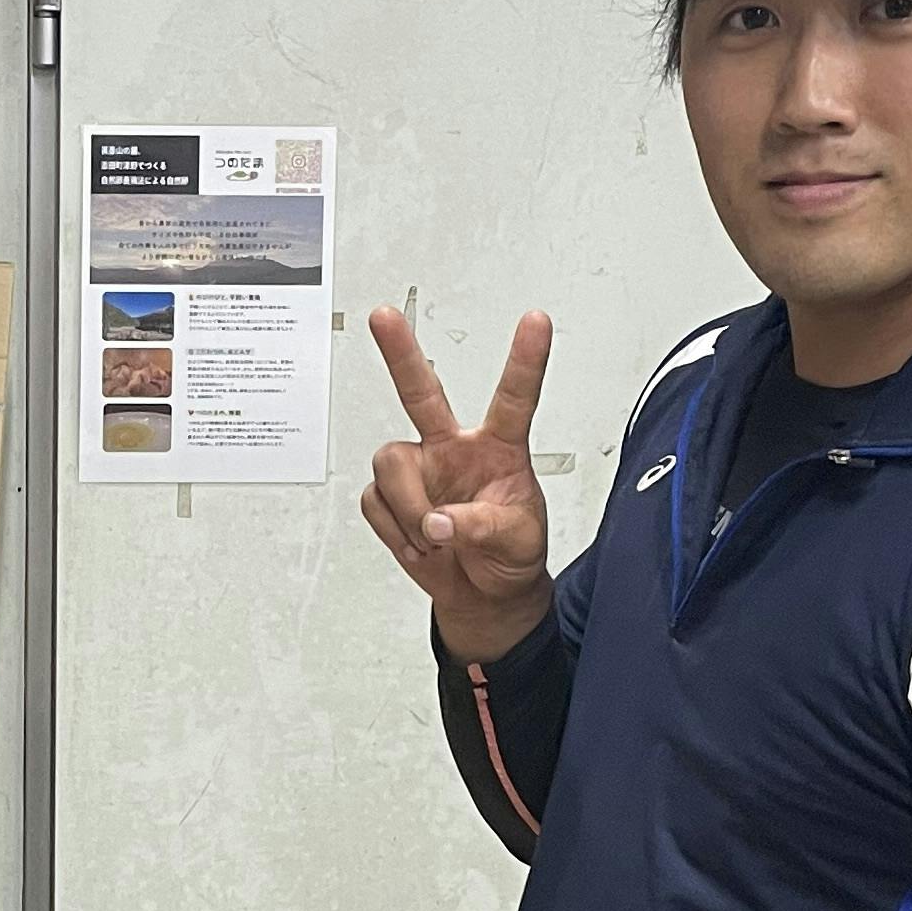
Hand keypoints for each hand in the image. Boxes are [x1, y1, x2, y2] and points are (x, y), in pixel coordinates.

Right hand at [361, 307, 553, 661]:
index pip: (514, 398)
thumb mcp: (519, 541)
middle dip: (400, 354)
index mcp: (499, 448)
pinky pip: (375, 503)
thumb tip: (438, 522)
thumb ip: (482, 526)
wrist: (485, 592)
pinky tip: (419, 542)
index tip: (536, 321)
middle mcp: (452, 448)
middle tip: (383, 317)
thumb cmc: (511, 554)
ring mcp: (419, 470)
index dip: (526, 360)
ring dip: (409, 507)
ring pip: (390, 464)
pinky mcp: (389, 495)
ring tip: (434, 537)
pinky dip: (396, 531)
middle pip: (421, 392)